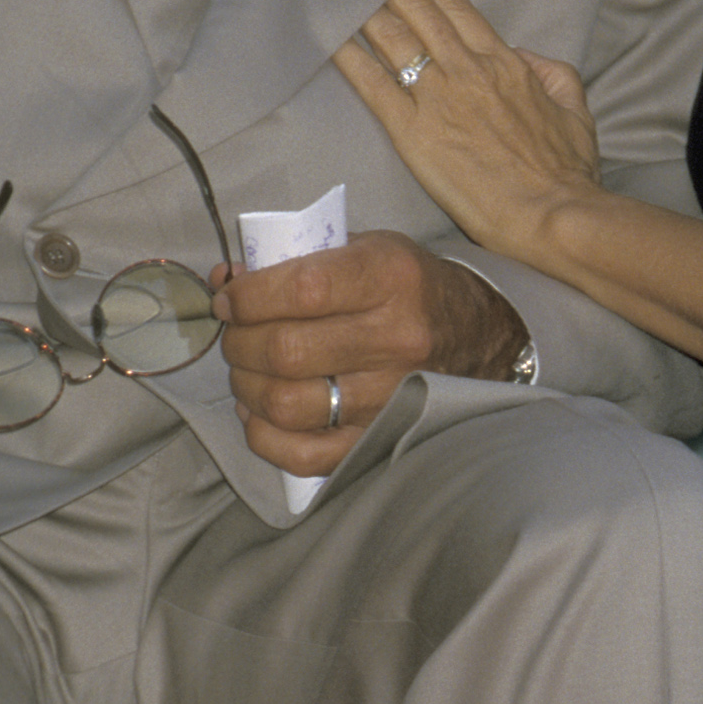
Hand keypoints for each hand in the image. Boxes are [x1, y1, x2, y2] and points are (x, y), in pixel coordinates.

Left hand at [217, 231, 530, 474]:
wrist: (477, 337)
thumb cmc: (409, 287)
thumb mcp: (367, 248)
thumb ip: (299, 259)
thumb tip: (225, 281)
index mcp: (391, 278)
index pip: (303, 290)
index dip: (249, 297)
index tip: (228, 298)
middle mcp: (397, 340)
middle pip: (286, 351)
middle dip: (239, 341)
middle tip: (235, 334)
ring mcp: (391, 398)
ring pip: (287, 405)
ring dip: (246, 387)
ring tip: (247, 371)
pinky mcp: (380, 440)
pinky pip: (304, 455)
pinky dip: (264, 436)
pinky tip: (260, 412)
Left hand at [332, 0, 601, 260]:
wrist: (552, 214)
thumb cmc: (566, 170)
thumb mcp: (573, 106)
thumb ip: (549, 70)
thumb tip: (520, 54)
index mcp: (503, 62)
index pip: (456, 7)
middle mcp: (466, 70)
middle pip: (418, 10)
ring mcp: (437, 99)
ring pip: (392, 38)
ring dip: (363, 8)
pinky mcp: (414, 133)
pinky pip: (373, 86)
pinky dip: (349, 58)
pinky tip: (327, 37)